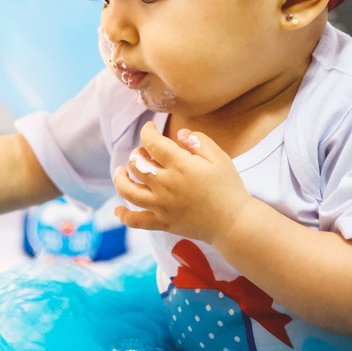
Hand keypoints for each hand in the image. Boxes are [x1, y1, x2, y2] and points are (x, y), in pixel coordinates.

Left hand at [112, 121, 252, 245]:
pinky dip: (124, 216)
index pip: (152, 143)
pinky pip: (137, 220)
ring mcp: (161, 205)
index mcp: (179, 165)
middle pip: (137, 164)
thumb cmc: (229, 188)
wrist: (234, 222)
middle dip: (136, 154)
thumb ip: (198, 141)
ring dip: (120, 179)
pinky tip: (118, 210)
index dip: (147, 131)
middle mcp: (165, 184)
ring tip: (120, 172)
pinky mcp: (162, 222)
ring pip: (128, 190)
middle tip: (143, 153)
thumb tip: (180, 133)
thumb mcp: (219, 157)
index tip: (149, 127)